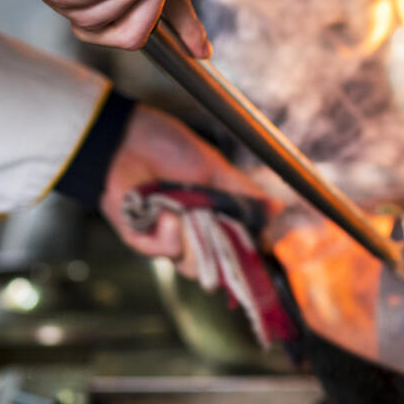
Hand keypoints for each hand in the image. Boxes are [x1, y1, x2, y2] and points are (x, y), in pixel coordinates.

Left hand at [101, 105, 265, 275]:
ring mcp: (166, 237)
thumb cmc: (167, 147)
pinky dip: (168, 236)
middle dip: (223, 256)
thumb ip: (244, 192)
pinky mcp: (140, 238)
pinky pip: (162, 250)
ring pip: (190, 265)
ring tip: (188, 215)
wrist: (126, 137)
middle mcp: (191, 232)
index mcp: (211, 216)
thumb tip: (278, 207)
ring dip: (195, 244)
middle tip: (222, 232)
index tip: (257, 252)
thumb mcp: (214, 167)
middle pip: (216, 266)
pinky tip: (168, 214)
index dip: (246, 253)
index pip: (235, 247)